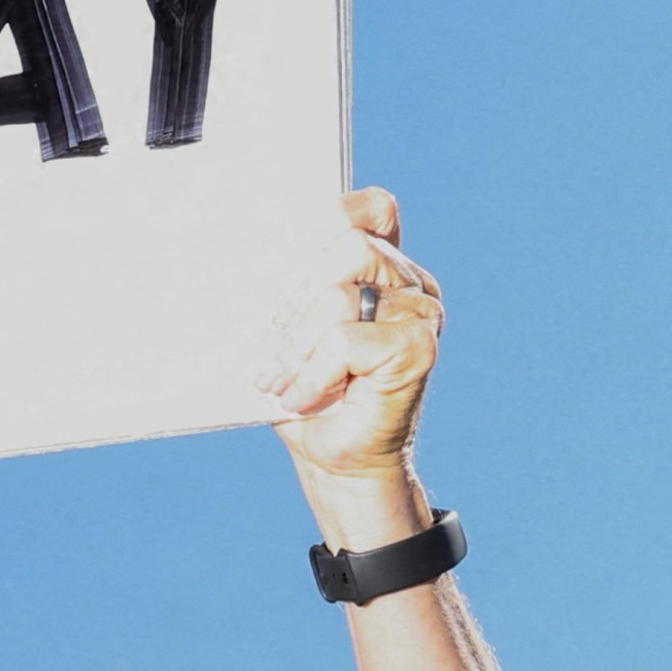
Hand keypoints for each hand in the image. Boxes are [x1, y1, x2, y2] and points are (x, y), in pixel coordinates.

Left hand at [258, 188, 442, 533]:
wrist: (339, 461)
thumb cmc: (310, 393)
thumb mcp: (290, 329)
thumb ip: (290, 285)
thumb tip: (249, 251)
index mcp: (386, 268)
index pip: (371, 209)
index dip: (332, 216)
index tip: (285, 257)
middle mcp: (412, 283)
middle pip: (348, 246)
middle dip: (294, 296)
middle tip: (268, 345)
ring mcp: (423, 313)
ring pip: (339, 296)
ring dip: (295, 343)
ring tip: (277, 379)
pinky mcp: (420, 348)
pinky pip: (346, 339)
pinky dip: (312, 372)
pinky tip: (302, 399)